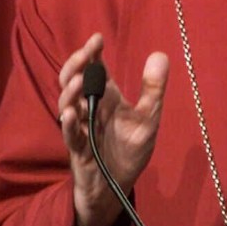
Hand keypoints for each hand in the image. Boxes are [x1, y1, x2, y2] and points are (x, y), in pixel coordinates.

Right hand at [57, 33, 168, 225]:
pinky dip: (67, 125)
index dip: (91, 53)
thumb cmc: (129, 149)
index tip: (97, 38)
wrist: (118, 186)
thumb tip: (160, 54)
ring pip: (66, 104)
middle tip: (85, 54)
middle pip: (73, 80)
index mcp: (106, 97)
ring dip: (70, 92)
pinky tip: (69, 114)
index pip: (94, 69)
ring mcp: (80, 128)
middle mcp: (90, 109)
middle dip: (76, 65)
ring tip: (79, 82)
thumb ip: (153, 89)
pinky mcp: (78, 150)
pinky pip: (69, 136)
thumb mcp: (148, 117)